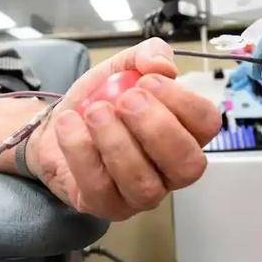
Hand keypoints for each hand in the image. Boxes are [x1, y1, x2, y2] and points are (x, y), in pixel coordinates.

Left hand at [27, 38, 220, 220]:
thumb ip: (147, 55)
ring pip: (144, 184)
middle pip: (187, 164)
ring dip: (117, 141)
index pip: (208, 124)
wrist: (54, 126)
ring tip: (95, 112)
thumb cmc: (100, 102)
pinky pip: (99, 188)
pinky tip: (71, 124)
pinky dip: (81, 150)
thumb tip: (161, 65)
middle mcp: (170, 170)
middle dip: (156, 128)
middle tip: (125, 100)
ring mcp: (140, 195)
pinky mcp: (106, 206)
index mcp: (184, 133)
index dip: (183, 102)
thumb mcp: (123, 68)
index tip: (149, 81)